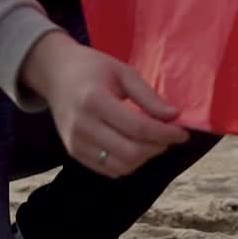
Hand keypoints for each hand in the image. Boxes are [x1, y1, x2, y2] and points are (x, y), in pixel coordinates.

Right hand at [20, 31, 189, 177]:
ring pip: (121, 166)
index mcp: (94, 101)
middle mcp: (83, 126)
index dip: (165, 133)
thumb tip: (174, 117)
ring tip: (153, 141)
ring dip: (144, 158)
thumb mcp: (123, 72)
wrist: (55, 74)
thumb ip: (148, 96)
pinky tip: (135, 147)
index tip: (182, 132)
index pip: (138, 128)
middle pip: (131, 152)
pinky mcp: (74, 153)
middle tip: (169, 137)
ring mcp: (76, 143)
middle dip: (157, 147)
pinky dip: (128, 163)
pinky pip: (108, 170)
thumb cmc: (92, 68)